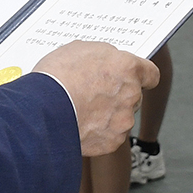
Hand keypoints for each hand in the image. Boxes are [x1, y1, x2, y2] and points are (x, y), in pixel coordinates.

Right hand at [34, 41, 157, 156]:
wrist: (42, 111)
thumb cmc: (57, 77)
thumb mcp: (80, 50)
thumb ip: (102, 56)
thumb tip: (106, 61)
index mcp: (127, 68)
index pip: (151, 73)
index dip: (142, 76)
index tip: (136, 79)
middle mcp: (131, 95)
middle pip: (134, 96)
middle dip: (118, 96)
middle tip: (95, 95)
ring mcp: (123, 121)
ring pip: (121, 118)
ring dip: (108, 116)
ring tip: (82, 111)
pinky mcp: (112, 142)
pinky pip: (109, 136)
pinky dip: (98, 133)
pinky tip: (80, 125)